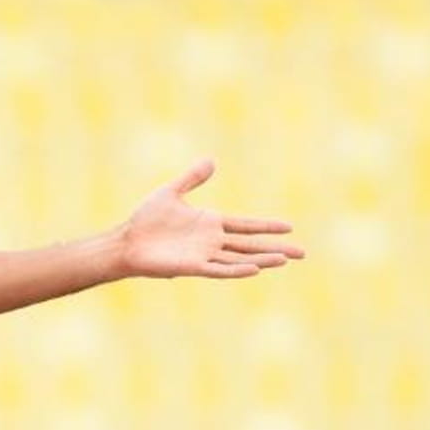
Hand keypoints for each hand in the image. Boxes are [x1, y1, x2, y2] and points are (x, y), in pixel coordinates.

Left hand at [117, 159, 302, 278]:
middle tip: (302, 253)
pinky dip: (236, 269)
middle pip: (250, 245)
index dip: (266, 226)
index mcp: (211, 223)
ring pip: (240, 258)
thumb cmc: (146, 219)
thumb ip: (192, 178)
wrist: (126, 241)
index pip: (246, 225)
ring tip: (284, 260)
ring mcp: (203, 255)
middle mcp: (212, 241)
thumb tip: (212, 160)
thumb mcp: (171, 192)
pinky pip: (218, 269)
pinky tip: (254, 268)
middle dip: (275, 248)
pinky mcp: (192, 266)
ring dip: (262, 259)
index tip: (289, 227)